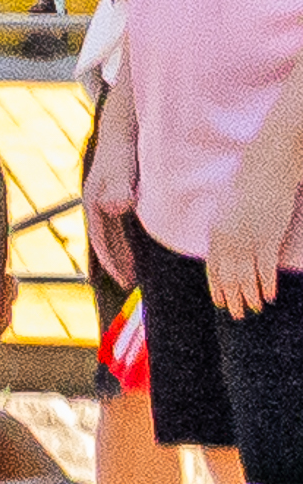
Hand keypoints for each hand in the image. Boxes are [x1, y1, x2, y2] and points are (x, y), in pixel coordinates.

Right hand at [86, 84, 140, 292]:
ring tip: (135, 269)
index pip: (100, 238)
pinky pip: (117, 222)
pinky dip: (125, 237)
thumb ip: (118, 184)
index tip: (125, 281)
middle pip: (104, 238)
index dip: (112, 261)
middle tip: (131, 284)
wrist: (123, 120)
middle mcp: (96, 200)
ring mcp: (105, 196)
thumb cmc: (124, 145)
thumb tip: (114, 207)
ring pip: (110, 231)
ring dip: (120, 251)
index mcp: (94, 199)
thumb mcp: (121, 164)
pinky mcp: (116, 191)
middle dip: (116, 261)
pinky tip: (140, 242)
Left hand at [212, 126, 302, 320]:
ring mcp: (247, 238)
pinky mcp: (267, 236)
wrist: (265, 168)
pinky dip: (265, 284)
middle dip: (232, 298)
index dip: (217, 287)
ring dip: (249, 296)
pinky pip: (264, 267)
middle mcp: (227, 238)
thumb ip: (226, 231)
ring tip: (253, 310)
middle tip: (236, 315)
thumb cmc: (249, 185)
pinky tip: (269, 297)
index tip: (220, 302)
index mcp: (216, 231)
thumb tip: (227, 250)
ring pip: (245, 276)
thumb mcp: (229, 209)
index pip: (213, 267)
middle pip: (228, 276)